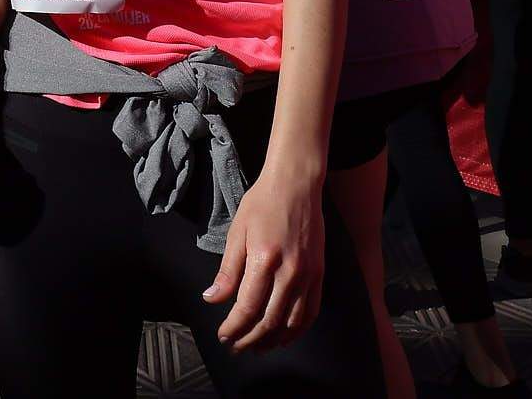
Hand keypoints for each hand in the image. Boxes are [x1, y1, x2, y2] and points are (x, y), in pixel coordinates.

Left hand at [202, 164, 324, 352]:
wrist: (296, 185)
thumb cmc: (262, 204)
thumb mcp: (237, 232)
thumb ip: (227, 271)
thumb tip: (212, 299)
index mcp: (264, 259)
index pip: (247, 307)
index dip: (234, 327)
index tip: (223, 335)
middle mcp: (289, 271)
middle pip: (269, 320)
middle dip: (250, 339)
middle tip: (236, 347)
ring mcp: (308, 274)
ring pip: (292, 322)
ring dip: (273, 340)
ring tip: (257, 347)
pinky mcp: (319, 274)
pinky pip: (310, 312)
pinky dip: (297, 329)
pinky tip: (284, 335)